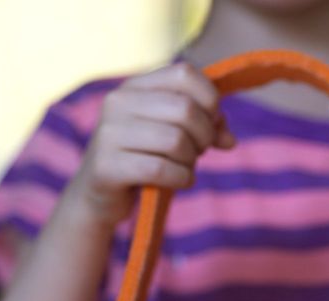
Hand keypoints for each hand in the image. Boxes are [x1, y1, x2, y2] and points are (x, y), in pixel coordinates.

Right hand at [72, 62, 235, 224]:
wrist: (99, 198)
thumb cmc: (141, 161)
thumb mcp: (170, 136)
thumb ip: (202, 127)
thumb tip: (229, 138)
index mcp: (133, 87)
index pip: (184, 74)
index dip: (210, 99)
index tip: (214, 123)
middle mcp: (117, 103)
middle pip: (185, 109)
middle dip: (204, 135)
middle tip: (200, 152)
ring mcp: (109, 134)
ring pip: (175, 141)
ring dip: (191, 160)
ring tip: (186, 168)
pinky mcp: (107, 166)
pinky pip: (160, 169)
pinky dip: (181, 178)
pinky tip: (180, 181)